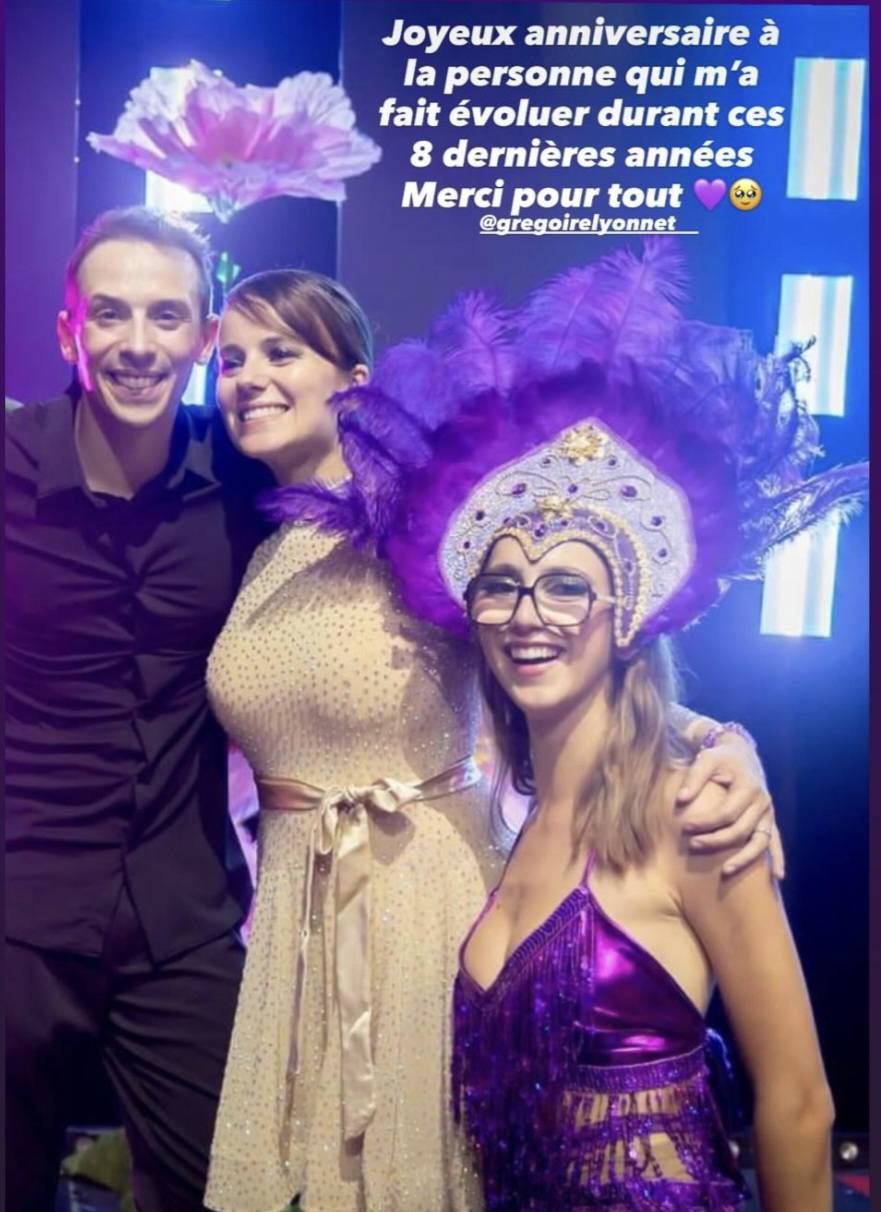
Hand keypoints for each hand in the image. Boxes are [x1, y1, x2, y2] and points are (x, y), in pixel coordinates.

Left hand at [676, 743, 784, 879]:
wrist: (741, 754)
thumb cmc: (720, 758)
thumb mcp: (707, 759)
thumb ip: (694, 778)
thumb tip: (680, 800)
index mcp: (748, 787)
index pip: (726, 812)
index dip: (706, 822)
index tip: (685, 827)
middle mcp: (762, 802)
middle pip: (741, 830)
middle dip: (716, 841)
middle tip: (693, 845)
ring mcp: (769, 813)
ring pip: (760, 842)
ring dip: (744, 858)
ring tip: (726, 871)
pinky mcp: (770, 820)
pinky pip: (775, 842)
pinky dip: (778, 859)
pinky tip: (777, 878)